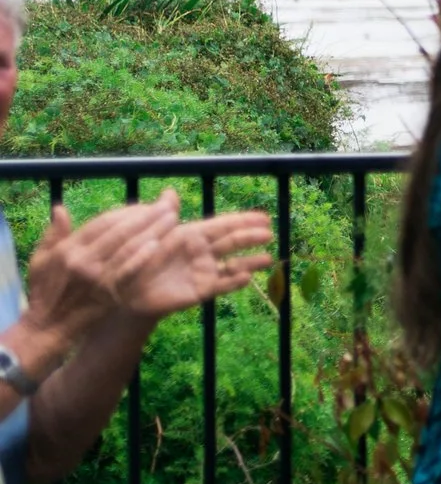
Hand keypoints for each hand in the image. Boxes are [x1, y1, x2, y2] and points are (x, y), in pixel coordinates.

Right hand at [21, 198, 178, 345]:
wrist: (48, 329)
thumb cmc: (45, 292)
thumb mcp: (40, 262)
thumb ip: (53, 235)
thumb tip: (60, 208)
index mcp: (69, 249)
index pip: (103, 222)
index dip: (126, 211)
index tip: (145, 204)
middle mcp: (82, 260)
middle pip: (120, 231)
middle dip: (146, 216)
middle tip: (168, 205)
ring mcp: (96, 278)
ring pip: (128, 248)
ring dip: (153, 231)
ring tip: (172, 219)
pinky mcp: (107, 294)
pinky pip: (128, 272)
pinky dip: (143, 257)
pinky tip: (158, 245)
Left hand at [112, 208, 275, 321]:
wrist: (129, 291)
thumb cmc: (139, 260)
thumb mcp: (150, 235)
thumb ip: (163, 216)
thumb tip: (170, 191)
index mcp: (193, 235)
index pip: (223, 225)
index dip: (244, 221)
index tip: (264, 217)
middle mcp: (203, 252)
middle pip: (232, 242)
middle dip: (250, 237)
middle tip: (269, 233)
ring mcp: (204, 272)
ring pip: (233, 265)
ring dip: (251, 261)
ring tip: (268, 259)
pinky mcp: (201, 292)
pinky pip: (221, 286)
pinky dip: (234, 282)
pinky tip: (246, 278)